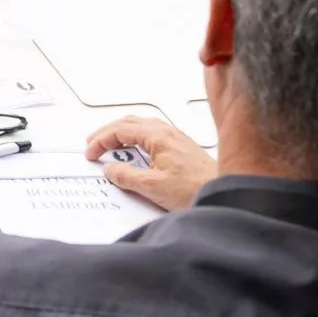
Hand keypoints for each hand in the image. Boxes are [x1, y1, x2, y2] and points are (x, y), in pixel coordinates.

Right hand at [83, 116, 216, 212]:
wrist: (227, 194)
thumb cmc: (197, 188)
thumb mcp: (153, 187)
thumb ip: (127, 177)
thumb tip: (110, 169)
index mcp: (159, 136)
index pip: (121, 130)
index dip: (101, 140)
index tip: (91, 152)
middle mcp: (168, 132)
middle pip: (129, 122)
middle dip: (108, 132)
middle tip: (93, 143)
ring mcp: (176, 139)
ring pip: (141, 126)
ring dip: (122, 133)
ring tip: (110, 145)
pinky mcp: (182, 148)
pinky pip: (152, 134)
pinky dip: (135, 138)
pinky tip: (136, 151)